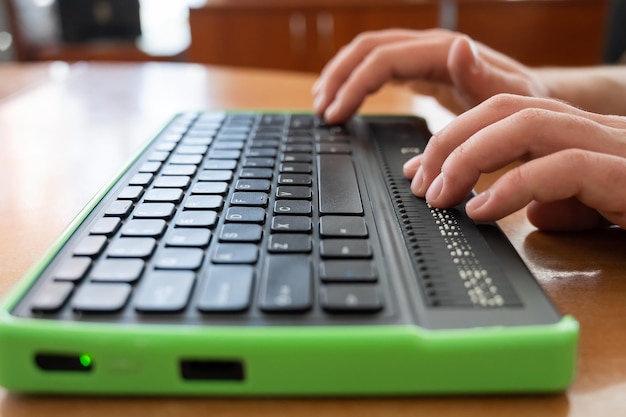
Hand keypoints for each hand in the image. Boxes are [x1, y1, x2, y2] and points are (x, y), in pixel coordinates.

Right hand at [313, 29, 547, 122]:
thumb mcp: (508, 95)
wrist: (529, 100)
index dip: (354, 86)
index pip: (383, 60)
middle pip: (367, 48)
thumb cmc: (519, 103)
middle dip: (338, 77)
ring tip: (322, 102)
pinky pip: (378, 66)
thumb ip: (483, 75)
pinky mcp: (419, 68)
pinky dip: (355, 79)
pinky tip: (344, 97)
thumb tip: (458, 46)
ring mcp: (422, 55)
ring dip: (341, 74)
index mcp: (442, 52)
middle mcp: (428, 46)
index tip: (335, 114)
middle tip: (321, 110)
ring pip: (368, 52)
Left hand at [403, 94, 625, 230]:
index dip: (450, 137)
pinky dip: (511, 188)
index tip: (418, 170)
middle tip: (419, 182)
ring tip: (440, 195)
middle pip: (499, 109)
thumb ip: (549, 197)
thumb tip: (516, 210)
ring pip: (522, 124)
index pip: (495, 114)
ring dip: (469, 158)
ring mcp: (602, 142)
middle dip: (447, 141)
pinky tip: (483, 212)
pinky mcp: (620, 170)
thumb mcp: (584, 202)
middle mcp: (580, 126)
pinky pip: (557, 167)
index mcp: (564, 129)